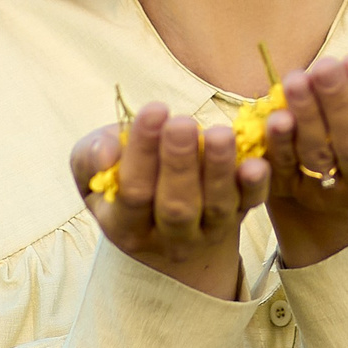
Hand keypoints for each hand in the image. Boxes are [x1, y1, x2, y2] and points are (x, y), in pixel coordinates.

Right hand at [70, 105, 264, 297]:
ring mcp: (207, 231)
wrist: (168, 226)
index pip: (133, 193)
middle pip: (175, 206)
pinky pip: (250, 204)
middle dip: (179, 162)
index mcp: (125, 226)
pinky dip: (256, 185)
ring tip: (219, 133)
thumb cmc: (126, 183)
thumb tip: (106, 152)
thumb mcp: (93, 176)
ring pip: (215, 206)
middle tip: (183, 123)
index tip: (153, 109)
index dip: (142, 153)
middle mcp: (168, 237)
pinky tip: (257, 162)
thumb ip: (89, 160)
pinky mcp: (240, 217)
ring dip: (218, 169)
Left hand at [263, 54, 347, 266]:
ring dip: (307, 115)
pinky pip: (285, 168)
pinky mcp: (295, 191)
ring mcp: (331, 192)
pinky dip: (280, 142)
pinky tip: (277, 115)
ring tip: (297, 80)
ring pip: (318, 156)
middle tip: (326, 65)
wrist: (342, 156)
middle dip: (338, 102)